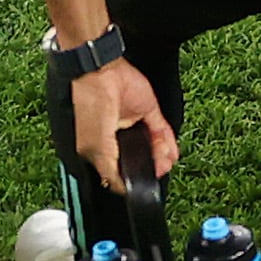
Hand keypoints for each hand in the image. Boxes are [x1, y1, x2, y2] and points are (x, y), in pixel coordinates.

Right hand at [72, 57, 176, 190]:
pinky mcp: (147, 110)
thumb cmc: (88, 105)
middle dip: (151, 167)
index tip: (142, 184)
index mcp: (100, 146)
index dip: (132, 177)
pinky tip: (172, 152)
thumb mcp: (95, 145)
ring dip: (162, 157)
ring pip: (152, 145)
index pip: (119, 168)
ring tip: (166, 163)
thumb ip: (108, 168)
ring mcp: (133, 122)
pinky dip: (168, 142)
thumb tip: (119, 187)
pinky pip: (161, 129)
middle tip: (158, 172)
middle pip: (139, 157)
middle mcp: (117, 135)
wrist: (101, 73)